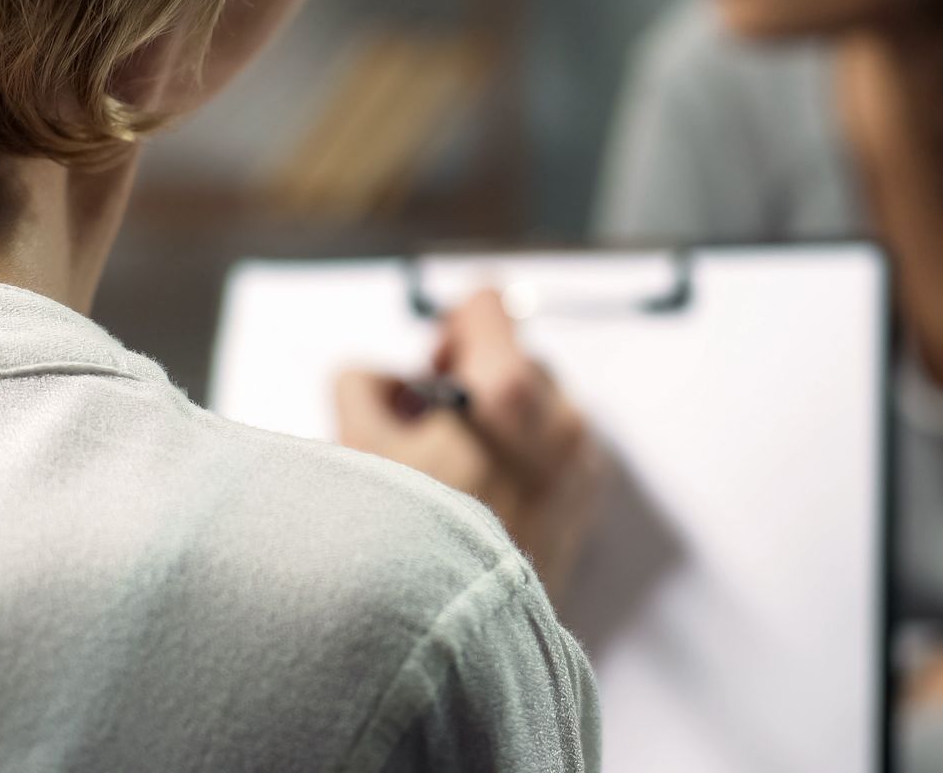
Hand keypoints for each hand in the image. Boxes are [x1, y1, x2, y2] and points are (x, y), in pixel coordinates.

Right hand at [335, 291, 602, 596]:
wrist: (463, 637)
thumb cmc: (409, 547)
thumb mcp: (355, 448)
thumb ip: (363, 385)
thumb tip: (385, 380)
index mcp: (508, 391)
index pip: (488, 305)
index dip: (450, 328)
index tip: (432, 369)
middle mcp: (560, 417)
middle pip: (514, 357)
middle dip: (472, 382)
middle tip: (430, 432)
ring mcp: (581, 460)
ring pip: (537, 405)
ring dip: (497, 421)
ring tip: (454, 472)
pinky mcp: (587, 498)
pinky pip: (556, 448)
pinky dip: (523, 456)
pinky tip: (484, 499)